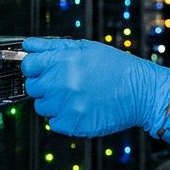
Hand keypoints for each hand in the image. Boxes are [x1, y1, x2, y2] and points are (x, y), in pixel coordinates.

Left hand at [20, 37, 169, 137]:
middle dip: (44, 85)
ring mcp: (65, 105)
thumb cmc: (116, 68)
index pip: (28, 65)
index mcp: (63, 61)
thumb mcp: (85, 48)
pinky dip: (63, 117)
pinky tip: (79, 108)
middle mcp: (61, 83)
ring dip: (53, 103)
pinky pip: (54, 122)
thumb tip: (28, 46)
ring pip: (42, 106)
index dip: (35, 67)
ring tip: (75, 96)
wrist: (141, 92)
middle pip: (32, 87)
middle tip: (63, 84)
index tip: (42, 69)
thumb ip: (52, 47)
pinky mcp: (72, 124)